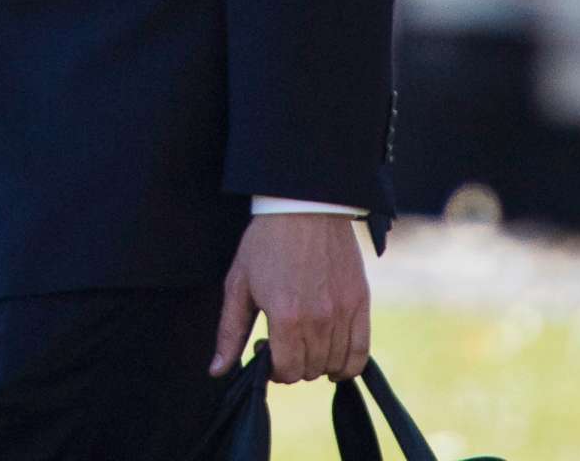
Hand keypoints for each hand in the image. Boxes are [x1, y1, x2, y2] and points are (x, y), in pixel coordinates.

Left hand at [210, 213, 369, 383]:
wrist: (304, 207)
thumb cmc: (266, 242)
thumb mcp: (238, 284)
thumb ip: (230, 332)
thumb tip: (218, 371)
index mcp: (285, 317)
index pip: (286, 371)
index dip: (273, 368)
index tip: (266, 349)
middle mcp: (318, 320)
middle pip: (309, 370)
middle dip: (293, 364)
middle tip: (283, 342)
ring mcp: (343, 312)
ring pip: (334, 364)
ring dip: (317, 363)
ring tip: (304, 342)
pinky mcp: (361, 303)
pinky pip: (361, 352)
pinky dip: (348, 364)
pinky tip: (334, 360)